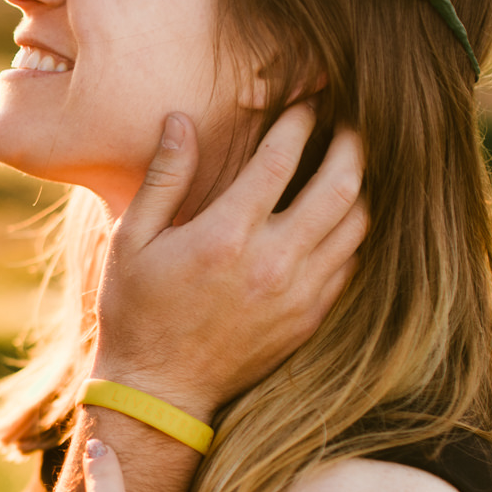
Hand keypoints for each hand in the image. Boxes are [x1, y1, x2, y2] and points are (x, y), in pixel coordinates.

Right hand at [93, 105, 365, 417]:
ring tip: (349, 164)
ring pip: (356, 224)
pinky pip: (350, 262)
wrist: (161, 392)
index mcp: (226, 235)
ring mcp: (298, 293)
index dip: (300, 120)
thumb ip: (163, 177)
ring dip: (358, 187)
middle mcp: (272, 262)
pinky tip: (338, 216)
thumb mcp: (133, 239)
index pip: (281, 158)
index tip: (308, 99)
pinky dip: (352, 231)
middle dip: (350, 144)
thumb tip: (181, 120)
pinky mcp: (310, 317)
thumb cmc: (137, 311)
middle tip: (349, 123)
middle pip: (340, 185)